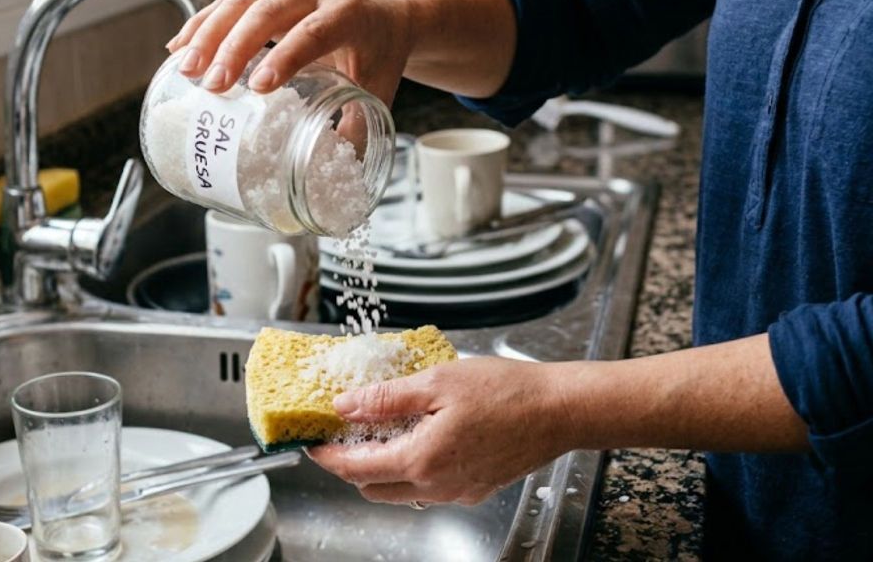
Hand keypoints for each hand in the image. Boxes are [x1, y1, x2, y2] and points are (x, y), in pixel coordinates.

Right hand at [165, 0, 415, 106]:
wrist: (385, 20)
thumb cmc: (379, 56)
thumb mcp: (377, 90)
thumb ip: (357, 129)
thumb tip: (333, 173)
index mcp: (348, 14)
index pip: (313, 32)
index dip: (285, 57)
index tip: (259, 87)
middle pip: (266, 11)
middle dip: (234, 48)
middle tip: (212, 85)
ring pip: (240, 2)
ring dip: (207, 35)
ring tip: (186, 70)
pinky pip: (227, 4)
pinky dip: (201, 25)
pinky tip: (180, 49)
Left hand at [307, 356, 573, 506]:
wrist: (560, 410)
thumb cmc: (506, 392)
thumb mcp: (436, 382)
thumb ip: (385, 398)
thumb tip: (344, 406)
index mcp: (422, 460)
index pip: (356, 468)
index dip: (328, 456)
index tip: (312, 442)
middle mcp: (437, 485)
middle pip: (374, 487)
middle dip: (351, 465)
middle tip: (342, 434)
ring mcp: (458, 491)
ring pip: (401, 491)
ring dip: (381, 468)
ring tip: (379, 430)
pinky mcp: (476, 488)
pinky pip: (430, 487)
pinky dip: (412, 468)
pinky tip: (418, 436)